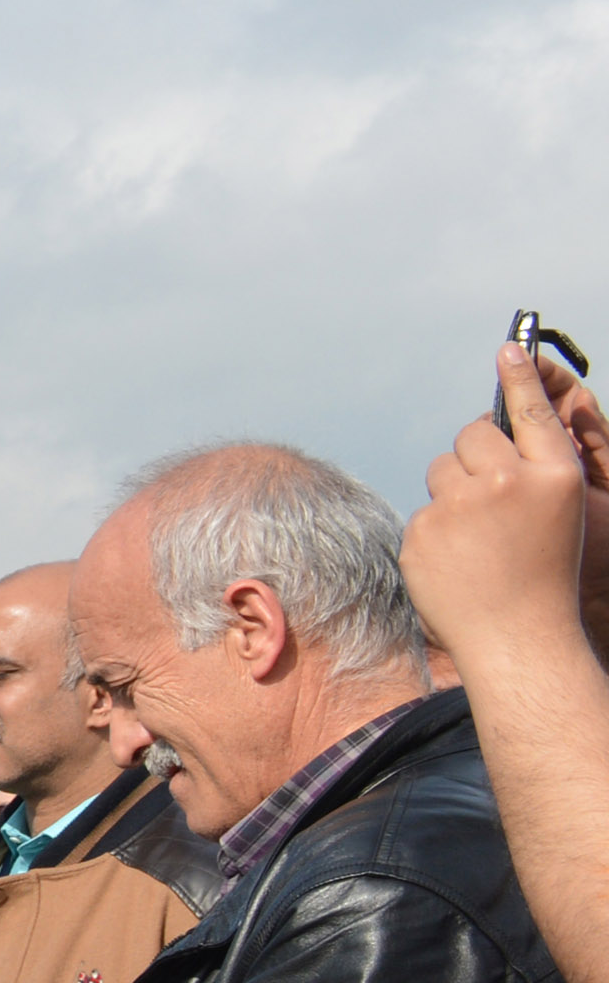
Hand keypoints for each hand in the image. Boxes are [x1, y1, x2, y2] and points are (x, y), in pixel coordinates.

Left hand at [412, 333, 608, 672]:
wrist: (516, 635)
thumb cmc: (543, 572)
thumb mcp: (558, 512)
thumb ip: (530, 469)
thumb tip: (489, 436)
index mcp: (555, 475)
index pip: (534, 411)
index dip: (521, 376)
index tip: (509, 347)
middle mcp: (509, 482)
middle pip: (472, 434)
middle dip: (475, 454)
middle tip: (489, 496)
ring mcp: (461, 506)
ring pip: (441, 469)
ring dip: (452, 490)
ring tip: (476, 535)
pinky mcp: (424, 530)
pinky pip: (425, 510)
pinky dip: (436, 530)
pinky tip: (458, 560)